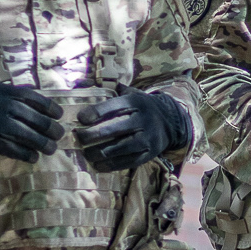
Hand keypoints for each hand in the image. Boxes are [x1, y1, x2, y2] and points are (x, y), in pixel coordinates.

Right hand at [0, 82, 62, 162]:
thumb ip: (7, 95)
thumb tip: (32, 102)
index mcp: (2, 90)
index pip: (32, 97)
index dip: (48, 106)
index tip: (59, 114)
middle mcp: (0, 103)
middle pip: (33, 116)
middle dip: (49, 127)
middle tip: (59, 135)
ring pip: (25, 133)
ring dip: (41, 143)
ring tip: (50, 149)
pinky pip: (10, 147)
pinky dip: (23, 153)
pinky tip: (32, 158)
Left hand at [76, 90, 190, 172]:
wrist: (172, 121)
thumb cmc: (143, 107)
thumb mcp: (133, 94)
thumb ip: (112, 91)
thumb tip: (84, 83)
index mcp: (137, 102)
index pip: (113, 106)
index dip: (95, 112)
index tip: (80, 118)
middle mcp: (143, 119)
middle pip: (114, 129)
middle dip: (91, 135)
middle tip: (78, 138)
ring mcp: (147, 138)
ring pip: (119, 148)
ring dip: (98, 153)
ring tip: (86, 154)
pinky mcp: (150, 153)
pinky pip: (128, 162)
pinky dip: (111, 165)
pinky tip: (98, 165)